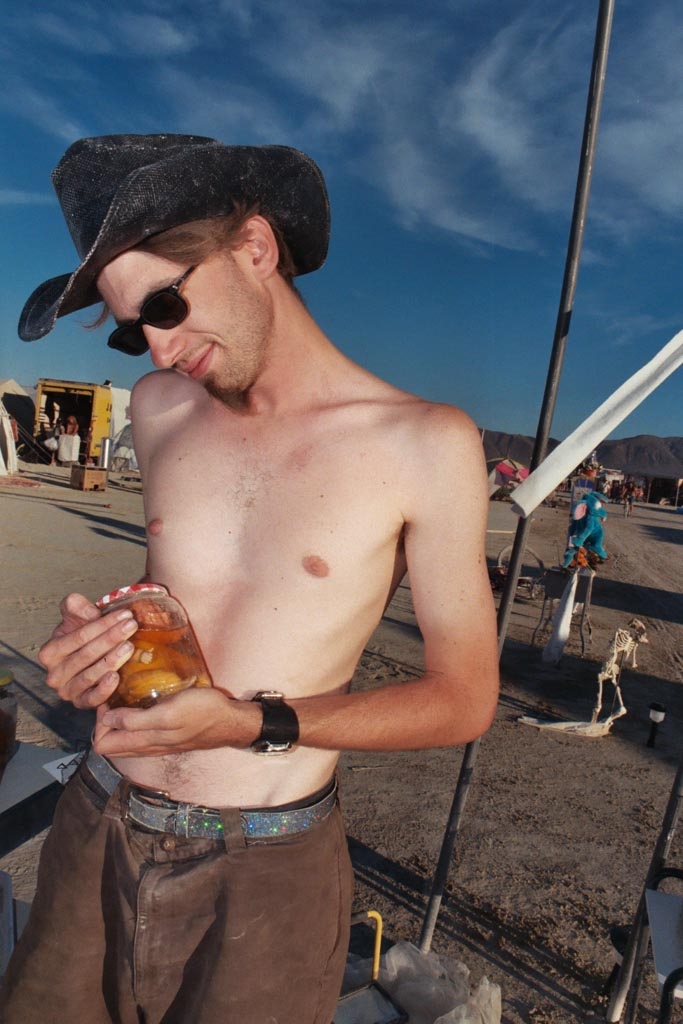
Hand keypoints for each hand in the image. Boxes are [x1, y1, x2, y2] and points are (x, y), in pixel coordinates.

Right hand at [39, 593, 138, 708]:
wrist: (90, 657)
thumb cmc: (83, 635)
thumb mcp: (76, 615)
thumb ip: (75, 606)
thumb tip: (91, 613)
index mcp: (49, 652)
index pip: (79, 637)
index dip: (102, 625)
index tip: (125, 614)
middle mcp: (54, 675)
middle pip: (86, 655)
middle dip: (111, 638)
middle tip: (132, 626)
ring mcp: (67, 691)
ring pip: (90, 676)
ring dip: (112, 660)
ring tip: (129, 646)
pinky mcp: (81, 703)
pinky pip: (92, 699)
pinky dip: (104, 689)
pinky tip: (116, 676)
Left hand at [93, 687, 259, 757]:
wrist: (231, 721)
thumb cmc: (203, 712)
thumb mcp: (169, 713)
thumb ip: (137, 721)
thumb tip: (107, 721)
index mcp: (143, 742)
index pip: (102, 744)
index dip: (98, 722)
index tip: (109, 699)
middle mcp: (146, 746)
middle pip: (110, 743)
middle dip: (103, 722)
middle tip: (112, 696)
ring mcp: (157, 742)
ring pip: (124, 739)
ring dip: (117, 721)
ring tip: (122, 696)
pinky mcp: (167, 735)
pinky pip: (139, 733)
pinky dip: (132, 720)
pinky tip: (140, 702)